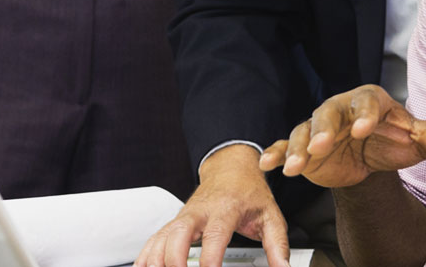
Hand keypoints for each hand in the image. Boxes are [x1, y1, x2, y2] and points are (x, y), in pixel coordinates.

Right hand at [136, 145, 289, 266]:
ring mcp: (184, 216)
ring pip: (162, 236)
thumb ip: (278, 246)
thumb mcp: (270, 216)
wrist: (231, 167)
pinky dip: (146, 256)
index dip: (211, 258)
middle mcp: (200, 211)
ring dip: (157, 260)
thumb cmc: (249, 192)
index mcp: (226, 208)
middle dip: (175, 260)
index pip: (215, 235)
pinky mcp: (174, 223)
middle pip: (179, 233)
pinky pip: (155, 239)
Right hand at [258, 84, 425, 188]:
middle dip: (324, 131)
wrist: (368, 155)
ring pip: (305, 132)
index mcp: (369, 102)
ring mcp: (319, 127)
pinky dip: (278, 154)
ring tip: (296, 166)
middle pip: (328, 115)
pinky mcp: (304, 146)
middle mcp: (340, 110)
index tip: (362, 130)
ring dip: (300, 148)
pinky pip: (288, 146)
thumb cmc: (392, 141)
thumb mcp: (416, 142)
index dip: (363, 115)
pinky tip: (270, 165)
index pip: (365, 102)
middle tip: (323, 147)